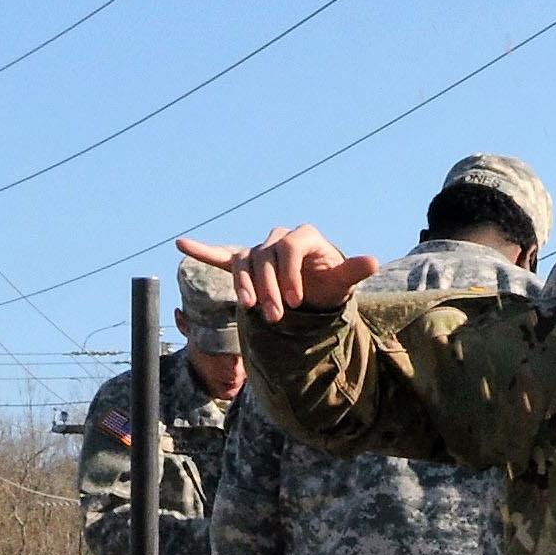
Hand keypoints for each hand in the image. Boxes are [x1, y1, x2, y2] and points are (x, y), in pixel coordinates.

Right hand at [176, 229, 376, 323]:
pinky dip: (204, 251)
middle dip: (269, 288)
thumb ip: (352, 271)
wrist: (314, 289)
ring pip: (245, 263)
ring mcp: (260, 250)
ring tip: (249, 308)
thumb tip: (372, 261)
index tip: (296, 302)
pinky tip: (183, 244)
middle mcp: (279, 239)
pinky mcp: (245, 262)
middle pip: (265, 258)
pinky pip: (223, 255)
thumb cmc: (329, 284)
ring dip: (244, 286)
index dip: (290, 274)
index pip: (289, 248)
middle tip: (275, 317)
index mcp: (304, 237)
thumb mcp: (342, 282)